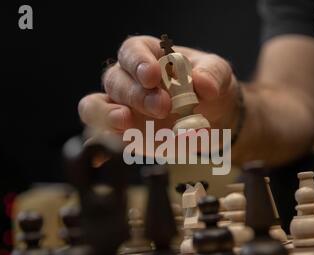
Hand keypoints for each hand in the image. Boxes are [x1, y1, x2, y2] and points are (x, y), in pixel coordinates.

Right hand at [78, 35, 238, 135]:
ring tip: (125, 123)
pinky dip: (106, 139)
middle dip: (136, 95)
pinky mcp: (123, 133)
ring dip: (106, 115)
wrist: (212, 119)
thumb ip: (211, 74)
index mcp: (149, 56)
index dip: (137, 61)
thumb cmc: (210, 88)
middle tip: (162, 107)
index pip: (132, 50)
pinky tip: (117, 145)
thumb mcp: (219, 74)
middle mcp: (129, 79)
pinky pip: (102, 134)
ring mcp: (122, 107)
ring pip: (94, 106)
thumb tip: (203, 84)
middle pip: (116, 80)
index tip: (151, 75)